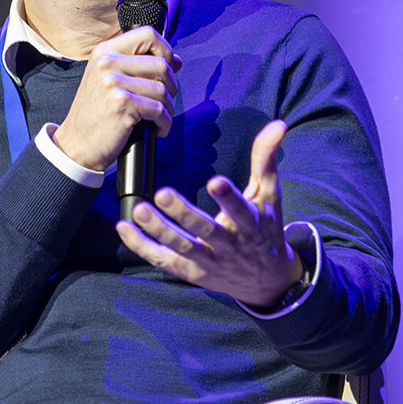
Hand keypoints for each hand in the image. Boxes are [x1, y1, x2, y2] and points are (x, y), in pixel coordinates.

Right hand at [48, 26, 181, 171]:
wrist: (76, 145)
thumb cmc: (96, 115)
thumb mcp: (111, 81)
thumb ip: (140, 66)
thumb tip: (176, 60)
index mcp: (105, 51)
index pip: (148, 34)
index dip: (165, 51)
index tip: (166, 69)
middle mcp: (107, 62)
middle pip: (162, 63)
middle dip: (171, 85)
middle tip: (163, 101)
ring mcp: (113, 82)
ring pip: (163, 89)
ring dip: (168, 108)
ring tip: (158, 118)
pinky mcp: (122, 103)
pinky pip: (160, 109)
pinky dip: (165, 122)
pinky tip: (157, 128)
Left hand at [117, 119, 305, 307]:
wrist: (265, 279)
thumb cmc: (265, 228)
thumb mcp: (269, 194)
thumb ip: (266, 159)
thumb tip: (277, 125)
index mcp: (250, 225)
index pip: (240, 211)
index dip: (228, 198)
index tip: (215, 182)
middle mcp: (229, 246)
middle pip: (205, 231)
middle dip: (183, 214)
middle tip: (163, 193)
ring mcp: (208, 262)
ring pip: (181, 247)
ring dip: (159, 230)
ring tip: (140, 210)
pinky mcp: (191, 271)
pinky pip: (163, 260)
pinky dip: (142, 246)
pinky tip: (125, 228)